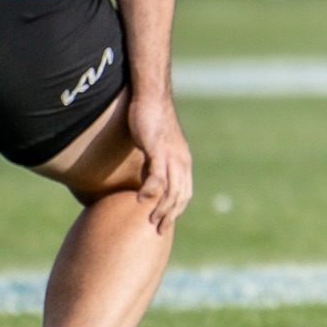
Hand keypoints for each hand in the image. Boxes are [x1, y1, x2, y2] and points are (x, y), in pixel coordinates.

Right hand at [127, 93, 192, 234]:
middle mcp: (181, 161)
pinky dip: (151, 189)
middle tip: (158, 229)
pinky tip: (141, 199)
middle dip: (171, 215)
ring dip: (162, 207)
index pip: (184, 193)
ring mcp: (171, 155)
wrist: (151, 97)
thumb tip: (146, 180)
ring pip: (171, 189)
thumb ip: (154, 164)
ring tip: (150, 219)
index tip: (166, 224)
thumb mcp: (156, 147)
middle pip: (180, 196)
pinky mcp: (158, 148)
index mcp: (183, 162)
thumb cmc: (151, 121)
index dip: (176, 210)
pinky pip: (157, 174)